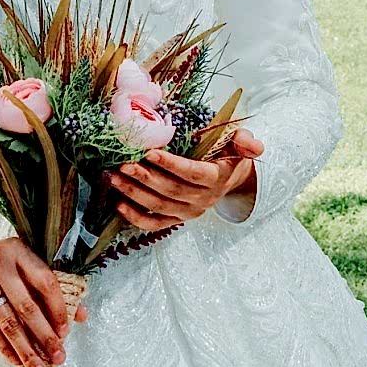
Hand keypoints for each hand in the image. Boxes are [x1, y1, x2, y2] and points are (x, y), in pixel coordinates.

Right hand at [0, 234, 86, 366]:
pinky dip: (5, 347)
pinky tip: (16, 360)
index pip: (45, 281)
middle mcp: (1, 262)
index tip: (65, 331)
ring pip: (9, 322)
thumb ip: (45, 285)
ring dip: (27, 349)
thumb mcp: (17, 263)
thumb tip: (80, 314)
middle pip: (28, 306)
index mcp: (18, 250)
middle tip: (58, 356)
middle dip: (45, 336)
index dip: (57, 308)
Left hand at [108, 128, 264, 230]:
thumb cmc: (230, 154)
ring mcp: (188, 212)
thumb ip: (246, 143)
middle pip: (170, 190)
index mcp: (216, 179)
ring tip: (114, 177)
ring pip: (159, 206)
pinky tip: (119, 205)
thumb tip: (253, 146)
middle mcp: (202, 200)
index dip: (171, 164)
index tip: (150, 152)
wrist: (231, 178)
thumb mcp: (241, 144)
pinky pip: (155, 224)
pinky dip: (136, 218)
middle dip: (145, 177)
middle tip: (123, 163)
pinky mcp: (177, 219)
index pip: (192, 173)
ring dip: (134, 193)